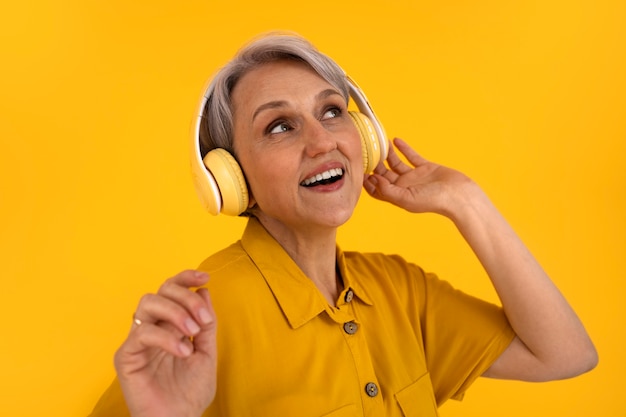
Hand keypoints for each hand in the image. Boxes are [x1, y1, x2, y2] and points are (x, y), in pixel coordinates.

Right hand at [114, 270, 216, 416]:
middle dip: (186, 297)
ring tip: (192, 332)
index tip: (205, 277)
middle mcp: (153, 327)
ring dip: (175, 311)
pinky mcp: (126, 355)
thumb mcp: (207, 352)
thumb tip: (205, 290)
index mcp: (170, 324)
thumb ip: (206, 323)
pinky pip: (142, 332)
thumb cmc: (190, 392)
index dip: (186, 277)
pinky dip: (166, 337)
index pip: (173, 289)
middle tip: (202, 319)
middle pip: (161, 289)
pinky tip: (183, 351)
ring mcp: (138, 340)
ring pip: (147, 302)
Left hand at [363, 137, 475, 216]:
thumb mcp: (406, 199)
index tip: (359, 169)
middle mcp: (404, 186)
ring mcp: (415, 176)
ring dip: (388, 155)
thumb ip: (388, 191)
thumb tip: (373, 180)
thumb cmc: (434, 201)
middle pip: (384, 175)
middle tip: (366, 152)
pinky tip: (396, 140)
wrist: (458, 195)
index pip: (377, 190)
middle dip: (374, 165)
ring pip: (396, 164)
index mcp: (398, 196)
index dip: (367, 182)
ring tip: (380, 144)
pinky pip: (411, 156)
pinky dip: (404, 149)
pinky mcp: (426, 167)